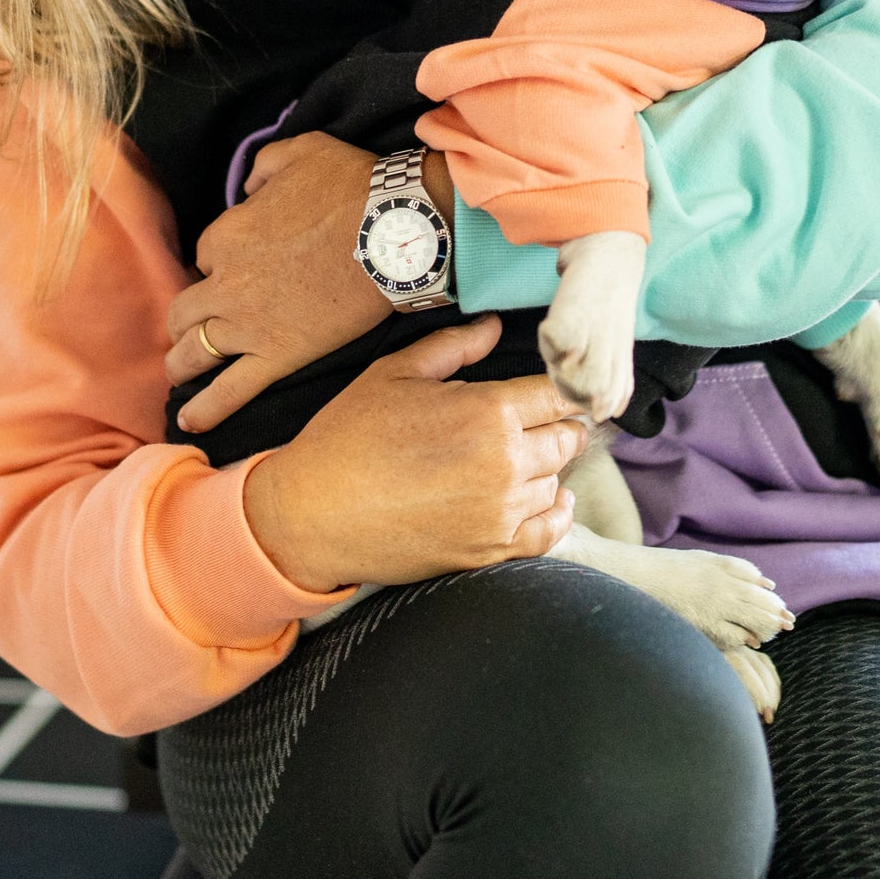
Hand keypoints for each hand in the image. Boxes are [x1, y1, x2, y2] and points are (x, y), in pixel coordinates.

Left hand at [167, 133, 460, 429]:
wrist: (395, 232)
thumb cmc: (353, 187)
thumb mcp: (301, 152)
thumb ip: (263, 167)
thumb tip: (249, 187)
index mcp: (226, 236)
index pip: (206, 256)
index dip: (222, 262)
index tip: (242, 266)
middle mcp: (226, 284)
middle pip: (185, 309)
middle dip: (188, 315)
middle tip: (197, 322)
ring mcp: (248, 325)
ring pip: (194, 351)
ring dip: (182, 361)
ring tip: (181, 370)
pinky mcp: (279, 355)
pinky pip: (231, 390)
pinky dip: (206, 408)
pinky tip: (189, 422)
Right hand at [242, 315, 589, 593]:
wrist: (312, 515)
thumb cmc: (348, 438)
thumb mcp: (395, 374)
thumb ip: (454, 346)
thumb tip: (495, 327)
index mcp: (487, 411)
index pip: (558, 393)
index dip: (564, 386)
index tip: (561, 385)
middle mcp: (504, 463)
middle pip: (567, 438)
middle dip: (560, 423)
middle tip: (545, 416)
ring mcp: (500, 512)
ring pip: (557, 481)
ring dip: (549, 466)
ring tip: (527, 454)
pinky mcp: (489, 551)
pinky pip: (548, 532)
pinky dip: (556, 513)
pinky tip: (552, 498)